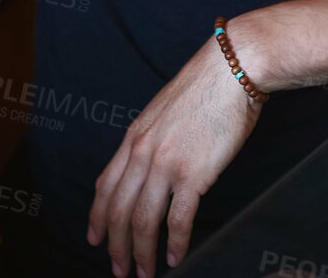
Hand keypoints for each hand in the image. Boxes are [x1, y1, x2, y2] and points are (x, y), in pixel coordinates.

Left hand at [87, 37, 259, 276]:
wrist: (233, 69)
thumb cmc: (208, 86)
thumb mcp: (166, 110)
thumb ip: (154, 138)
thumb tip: (153, 163)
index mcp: (135, 137)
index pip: (105, 185)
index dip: (97, 217)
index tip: (95, 238)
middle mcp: (143, 153)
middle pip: (118, 210)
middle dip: (115, 246)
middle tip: (119, 270)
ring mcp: (166, 164)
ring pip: (142, 221)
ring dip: (141, 252)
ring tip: (144, 272)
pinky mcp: (194, 173)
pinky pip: (177, 219)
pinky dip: (174, 243)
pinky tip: (175, 256)